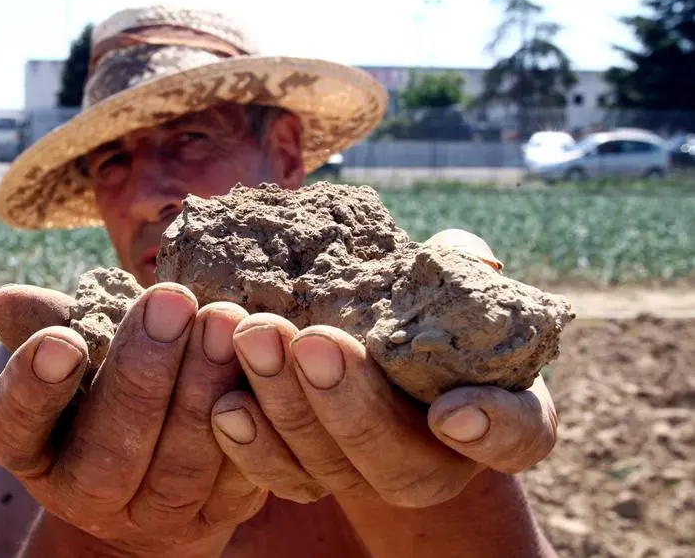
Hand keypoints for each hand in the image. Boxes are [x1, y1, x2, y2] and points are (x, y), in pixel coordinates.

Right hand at [0, 283, 266, 554]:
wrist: (155, 473)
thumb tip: (6, 301)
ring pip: (180, 469)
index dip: (35, 390)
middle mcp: (87, 496)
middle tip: (172, 302)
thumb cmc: (105, 390)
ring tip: (222, 321)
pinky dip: (252, 420)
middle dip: (143, 374)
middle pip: (108, 455)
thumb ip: (51, 323)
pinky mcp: (218, 515)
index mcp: (37, 452)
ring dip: (203, 391)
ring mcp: (155, 516)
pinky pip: (238, 477)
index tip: (62, 339)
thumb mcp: (74, 359)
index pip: (15, 430)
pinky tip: (260, 364)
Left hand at [206, 229, 556, 508]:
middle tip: (311, 340)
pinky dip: (250, 447)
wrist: (372, 347)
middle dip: (348, 403)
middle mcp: (435, 464)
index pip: (516, 437)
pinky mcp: (314, 476)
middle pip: (398, 464)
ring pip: (329, 468)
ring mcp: (369, 478)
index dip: (492, 431)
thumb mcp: (450, 284)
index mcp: (496, 416)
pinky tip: (225, 404)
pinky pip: (282, 478)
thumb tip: (472, 263)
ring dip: (287, 409)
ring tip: (254, 339)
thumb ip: (462, 270)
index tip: (452, 411)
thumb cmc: (422, 310)